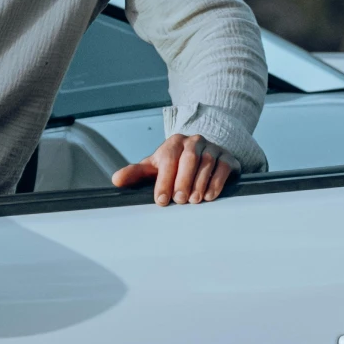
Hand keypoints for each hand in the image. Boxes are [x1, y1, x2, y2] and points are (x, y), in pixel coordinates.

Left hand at [112, 133, 237, 207]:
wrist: (204, 155)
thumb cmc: (175, 165)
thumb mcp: (155, 167)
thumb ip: (136, 173)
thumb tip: (116, 180)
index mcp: (174, 143)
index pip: (168, 159)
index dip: (164, 180)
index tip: (161, 200)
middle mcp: (193, 142)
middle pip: (188, 159)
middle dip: (183, 181)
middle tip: (179, 201)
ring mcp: (212, 148)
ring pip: (206, 163)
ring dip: (199, 183)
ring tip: (194, 201)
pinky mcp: (227, 158)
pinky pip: (223, 167)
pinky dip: (217, 182)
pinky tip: (210, 196)